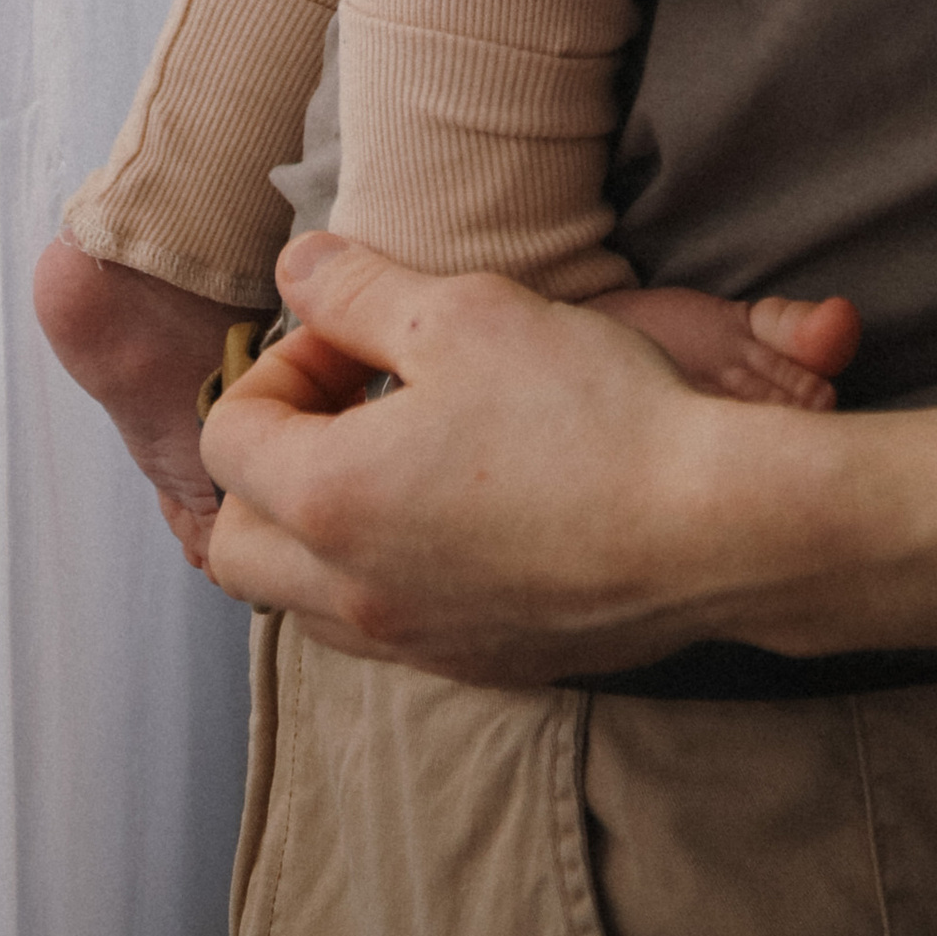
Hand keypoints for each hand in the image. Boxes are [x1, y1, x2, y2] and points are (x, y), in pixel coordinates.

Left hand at [200, 230, 837, 682]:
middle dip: (272, 462)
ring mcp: (420, 643)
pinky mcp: (484, 665)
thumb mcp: (461, 310)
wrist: (707, 528)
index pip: (228, 440)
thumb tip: (296, 270)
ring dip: (322, 526)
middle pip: (239, 543)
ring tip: (406, 452)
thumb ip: (357, 289)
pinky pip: (387, 629)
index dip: (280, 367)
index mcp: (330, 503)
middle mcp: (355, 595)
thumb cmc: (585, 412)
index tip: (357, 338)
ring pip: (305, 600)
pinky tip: (464, 510)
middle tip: (357, 401)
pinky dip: (386, 572)